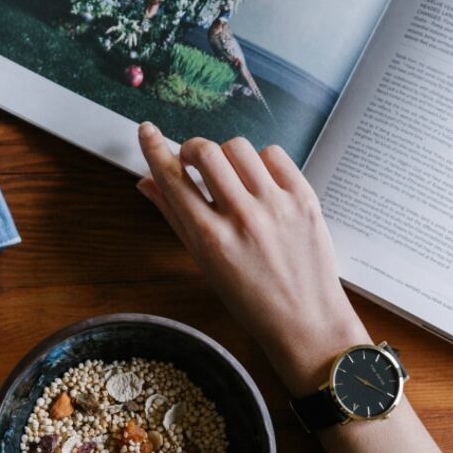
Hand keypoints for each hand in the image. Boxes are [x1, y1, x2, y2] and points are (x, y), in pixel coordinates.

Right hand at [135, 122, 368, 394]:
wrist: (306, 322)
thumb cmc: (251, 301)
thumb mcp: (205, 264)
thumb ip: (175, 218)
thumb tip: (146, 183)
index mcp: (211, 239)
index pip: (172, 179)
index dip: (154, 149)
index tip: (146, 131)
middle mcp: (242, 217)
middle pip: (205, 151)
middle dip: (192, 149)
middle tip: (193, 161)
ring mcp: (276, 205)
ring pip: (239, 147)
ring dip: (226, 155)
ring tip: (231, 176)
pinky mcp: (304, 198)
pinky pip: (274, 155)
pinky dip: (260, 161)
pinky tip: (259, 181)